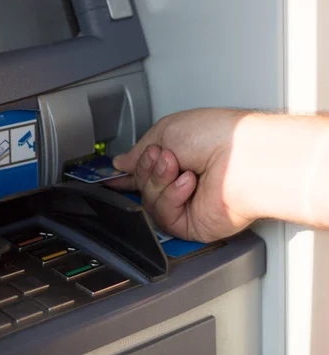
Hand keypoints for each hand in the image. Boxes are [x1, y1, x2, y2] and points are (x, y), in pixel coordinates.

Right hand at [110, 108, 254, 242]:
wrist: (243, 157)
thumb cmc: (219, 136)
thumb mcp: (166, 129)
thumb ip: (139, 150)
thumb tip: (121, 163)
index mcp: (178, 158)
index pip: (145, 172)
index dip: (126, 176)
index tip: (111, 178)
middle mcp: (182, 182)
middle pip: (142, 188)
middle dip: (146, 170)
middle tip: (160, 156)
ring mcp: (188, 204)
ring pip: (149, 203)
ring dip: (158, 182)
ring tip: (176, 166)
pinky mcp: (192, 225)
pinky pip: (164, 217)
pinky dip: (171, 197)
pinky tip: (188, 184)